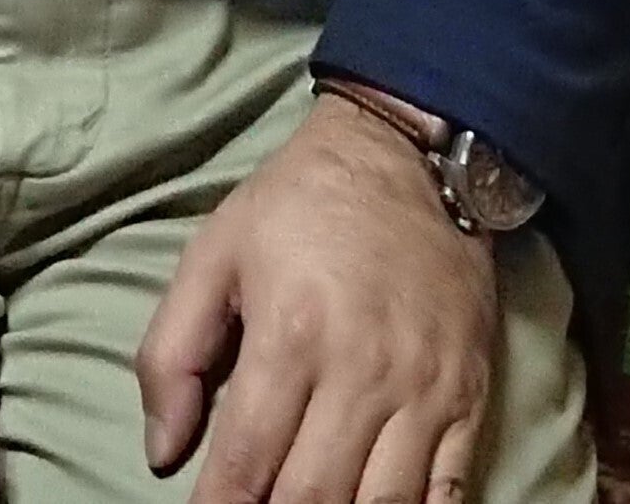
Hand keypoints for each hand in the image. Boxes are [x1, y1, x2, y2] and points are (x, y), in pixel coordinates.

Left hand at [136, 93, 499, 503]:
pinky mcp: (468, 399)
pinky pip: (449, 494)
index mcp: (290, 336)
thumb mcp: (213, 254)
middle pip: (312, 496)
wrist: (408, 158)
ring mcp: (424, 393)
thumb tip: (161, 450)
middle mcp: (362, 374)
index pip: (247, 461)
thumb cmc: (298, 205)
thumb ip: (173, 352)